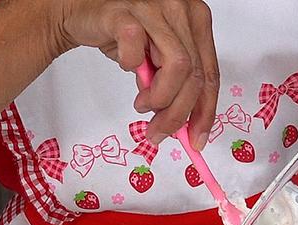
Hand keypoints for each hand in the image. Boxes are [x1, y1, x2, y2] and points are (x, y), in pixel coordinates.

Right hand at [54, 0, 218, 149]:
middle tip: (159, 131)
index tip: (196, 139)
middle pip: (195, 75)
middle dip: (177, 113)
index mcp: (196, 20)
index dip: (205, 112)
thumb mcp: (158, 63)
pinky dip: (131, 66)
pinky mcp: (126, 13)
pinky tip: (127, 66)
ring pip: (177, 65)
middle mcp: (181, 9)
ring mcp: (156, 8)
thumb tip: (184, 124)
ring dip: (159, 97)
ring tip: (143, 104)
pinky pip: (136, 50)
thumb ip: (176, 85)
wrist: (86, 14)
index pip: (210, 74)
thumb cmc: (123, 36)